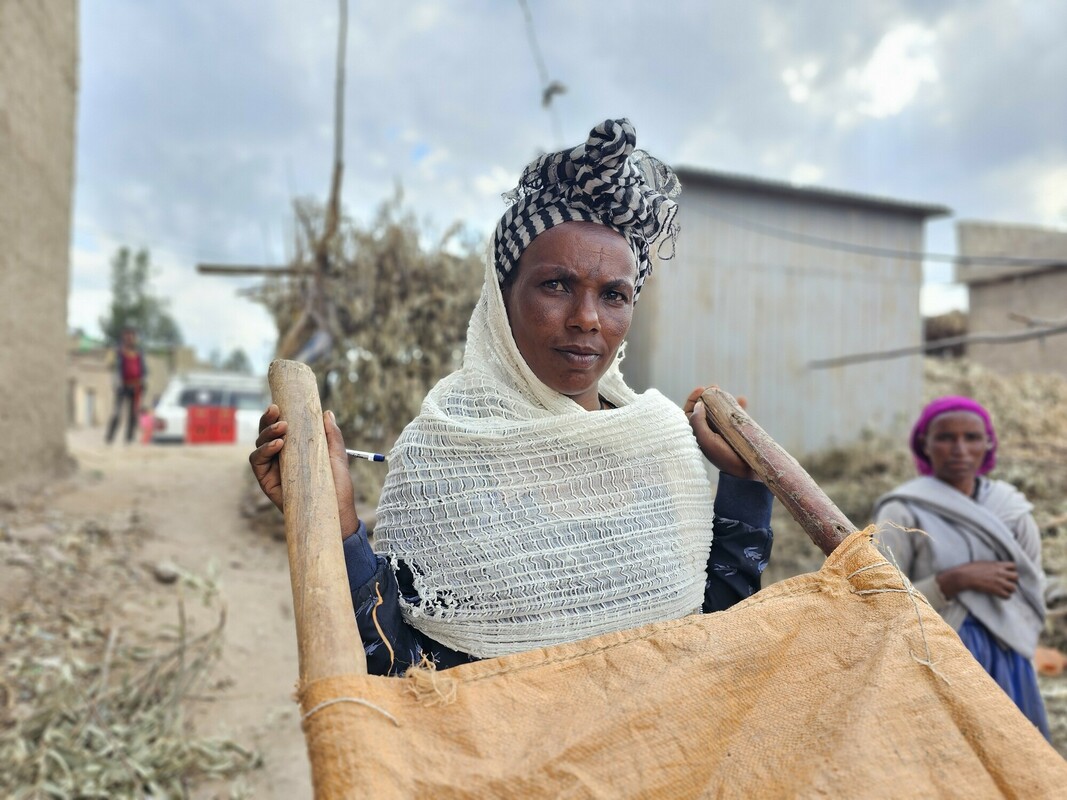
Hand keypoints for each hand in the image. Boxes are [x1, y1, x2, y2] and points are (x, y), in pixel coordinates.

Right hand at [248, 404, 360, 537]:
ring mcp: (272, 470)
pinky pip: (257, 463)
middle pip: (265, 434)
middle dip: (267, 420)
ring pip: (258, 446)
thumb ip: (331, 436)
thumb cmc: (337, 486)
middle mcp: (280, 458)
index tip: (280, 404)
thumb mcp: (337, 456)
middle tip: (276, 410)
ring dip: (266, 434)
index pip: (281, 429)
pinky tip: (277, 445)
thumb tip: (327, 413)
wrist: (336, 512)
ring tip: (282, 429)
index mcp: (295, 450)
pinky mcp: (267, 482)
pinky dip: (264, 451)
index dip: (277, 416)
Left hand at [684, 386, 756, 480]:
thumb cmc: (723, 457)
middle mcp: (708, 431)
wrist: (744, 471)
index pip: (689, 413)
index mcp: (698, 433)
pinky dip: (738, 407)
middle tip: (714, 387)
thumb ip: (698, 423)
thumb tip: (698, 406)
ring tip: (724, 390)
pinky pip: (735, 416)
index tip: (701, 389)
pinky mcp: (736, 432)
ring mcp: (722, 431)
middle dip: (707, 396)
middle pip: (704, 409)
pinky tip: (742, 400)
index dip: (693, 399)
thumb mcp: (706, 440)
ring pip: (719, 410)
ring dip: (721, 399)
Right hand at [937, 561, 1018, 599]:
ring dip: (1010, 589)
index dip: (1012, 569)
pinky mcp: (996, 591)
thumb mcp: (984, 563)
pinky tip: (1000, 595)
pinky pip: (1008, 596)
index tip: (1007, 572)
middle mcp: (1001, 573)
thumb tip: (998, 567)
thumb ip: (994, 565)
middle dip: (1013, 580)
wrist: (965, 576)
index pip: (1014, 566)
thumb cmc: (971, 568)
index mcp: (998, 565)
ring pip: (1014, 588)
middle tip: (1007, 582)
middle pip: (1016, 577)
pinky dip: (1005, 596)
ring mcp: (999, 582)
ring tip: (1004, 589)